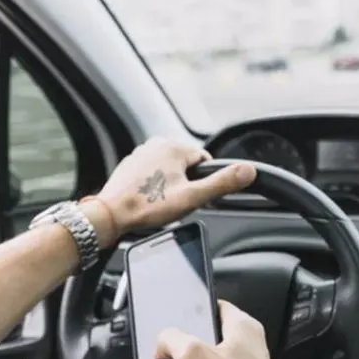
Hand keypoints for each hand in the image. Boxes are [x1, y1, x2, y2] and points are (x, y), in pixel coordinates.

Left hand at [87, 138, 255, 244]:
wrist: (110, 215)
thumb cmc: (147, 207)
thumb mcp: (192, 197)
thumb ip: (221, 183)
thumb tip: (249, 171)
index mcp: (174, 146)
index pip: (204, 162)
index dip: (203, 183)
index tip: (192, 198)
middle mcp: (155, 144)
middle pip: (186, 167)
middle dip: (184, 186)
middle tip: (172, 204)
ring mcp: (140, 154)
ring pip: (168, 172)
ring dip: (168, 188)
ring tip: (157, 204)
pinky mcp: (129, 166)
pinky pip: (150, 177)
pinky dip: (152, 189)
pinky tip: (146, 202)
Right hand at [128, 301, 283, 358]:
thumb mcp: (191, 354)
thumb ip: (171, 340)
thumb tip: (163, 343)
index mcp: (243, 331)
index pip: (219, 308)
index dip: (197, 309)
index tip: (179, 315)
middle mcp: (244, 354)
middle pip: (205, 346)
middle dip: (179, 354)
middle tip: (163, 356)